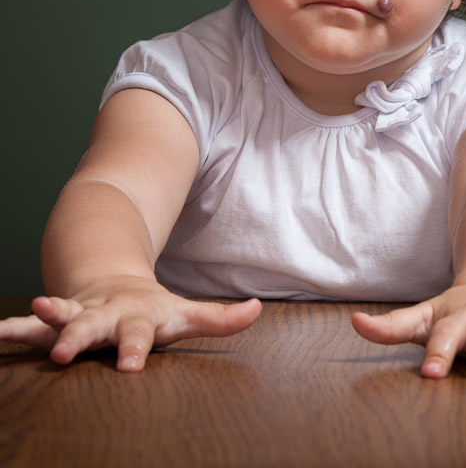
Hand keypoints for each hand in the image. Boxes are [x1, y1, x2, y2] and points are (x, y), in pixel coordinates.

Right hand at [0, 275, 261, 371]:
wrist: (117, 282)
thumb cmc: (155, 309)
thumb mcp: (186, 313)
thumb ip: (220, 317)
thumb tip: (258, 309)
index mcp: (138, 316)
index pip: (140, 334)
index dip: (136, 348)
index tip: (129, 367)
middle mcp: (107, 313)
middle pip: (95, 325)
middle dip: (81, 336)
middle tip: (68, 353)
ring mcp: (81, 313)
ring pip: (61, 317)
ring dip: (44, 321)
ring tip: (22, 321)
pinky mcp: (59, 318)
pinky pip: (33, 324)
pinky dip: (15, 328)